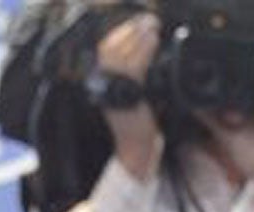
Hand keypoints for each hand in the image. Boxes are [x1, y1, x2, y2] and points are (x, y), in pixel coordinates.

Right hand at [94, 12, 161, 178]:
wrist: (136, 150)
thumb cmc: (138, 125)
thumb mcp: (134, 95)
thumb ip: (134, 76)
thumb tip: (145, 51)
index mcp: (100, 82)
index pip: (105, 50)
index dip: (120, 33)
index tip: (136, 22)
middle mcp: (101, 84)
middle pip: (110, 48)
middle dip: (129, 30)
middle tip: (148, 19)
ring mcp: (111, 91)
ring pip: (121, 55)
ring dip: (138, 37)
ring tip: (152, 27)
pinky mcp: (125, 98)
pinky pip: (133, 68)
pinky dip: (144, 51)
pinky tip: (153, 42)